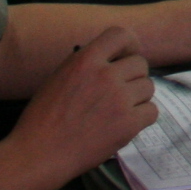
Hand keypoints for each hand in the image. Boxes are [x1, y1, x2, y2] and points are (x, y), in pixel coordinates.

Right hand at [15, 27, 157, 175]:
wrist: (38, 154)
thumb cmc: (42, 119)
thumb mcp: (59, 78)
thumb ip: (87, 65)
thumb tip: (112, 59)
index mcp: (85, 60)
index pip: (121, 34)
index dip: (128, 44)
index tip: (126, 56)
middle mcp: (106, 75)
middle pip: (140, 63)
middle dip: (132, 76)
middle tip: (120, 91)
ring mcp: (120, 99)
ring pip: (148, 87)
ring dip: (137, 97)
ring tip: (118, 110)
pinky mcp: (129, 123)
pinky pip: (152, 111)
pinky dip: (141, 118)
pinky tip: (124, 124)